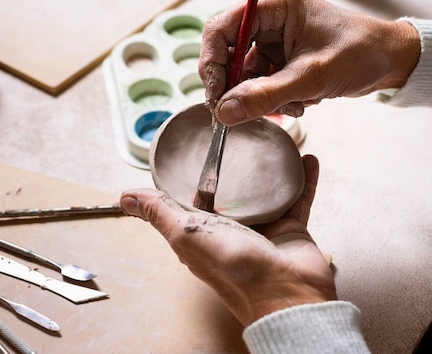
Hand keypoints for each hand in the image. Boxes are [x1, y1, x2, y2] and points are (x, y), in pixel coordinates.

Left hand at [120, 155, 336, 325]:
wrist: (287, 295)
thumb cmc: (236, 271)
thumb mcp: (187, 235)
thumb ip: (160, 213)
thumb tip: (125, 197)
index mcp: (203, 233)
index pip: (192, 201)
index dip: (190, 179)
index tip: (192, 151)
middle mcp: (232, 230)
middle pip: (230, 193)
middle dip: (232, 169)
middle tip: (236, 137)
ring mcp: (263, 229)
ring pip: (266, 192)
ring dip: (270, 170)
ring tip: (271, 143)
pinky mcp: (291, 229)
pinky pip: (298, 198)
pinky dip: (304, 179)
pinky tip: (306, 159)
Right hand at [199, 0, 419, 125]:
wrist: (390, 61)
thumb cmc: (360, 53)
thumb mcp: (311, 77)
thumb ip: (265, 95)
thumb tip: (224, 112)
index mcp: (273, 5)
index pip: (220, 29)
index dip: (211, 63)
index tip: (216, 96)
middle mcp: (267, 19)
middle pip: (227, 53)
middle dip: (237, 86)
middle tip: (242, 112)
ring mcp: (273, 39)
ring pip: (243, 73)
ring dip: (261, 97)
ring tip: (291, 106)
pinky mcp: (280, 58)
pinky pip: (260, 82)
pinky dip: (273, 99)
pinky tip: (298, 104)